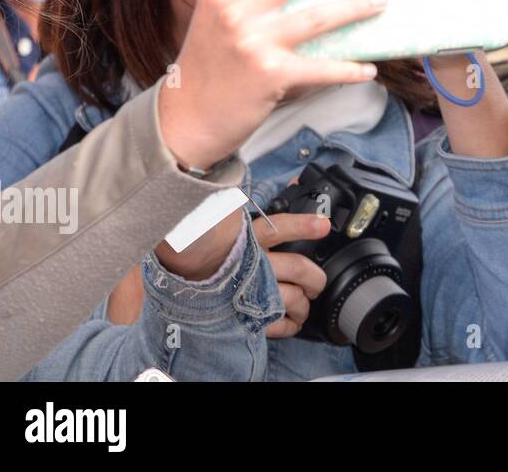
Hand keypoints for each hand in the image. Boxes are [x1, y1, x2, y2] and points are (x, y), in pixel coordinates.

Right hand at [151, 209, 328, 323]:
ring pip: (291, 297)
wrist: (183, 281)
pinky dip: (290, 324)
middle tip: (316, 282)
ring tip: (304, 302)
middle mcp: (250, 265)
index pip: (278, 228)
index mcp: (247, 239)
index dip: (303, 226)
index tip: (323, 226)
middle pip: (297, 268)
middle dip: (315, 277)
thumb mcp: (235, 223)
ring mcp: (247, 292)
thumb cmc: (214, 249)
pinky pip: (275, 324)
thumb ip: (264, 208)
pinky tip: (291, 321)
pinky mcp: (243, 315)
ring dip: (304, 303)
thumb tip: (294, 183)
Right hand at [159, 0, 386, 171]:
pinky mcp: (272, 74)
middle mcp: (234, 11)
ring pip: (318, 16)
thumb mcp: (213, 21)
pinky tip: (369, 69)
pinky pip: (322, 67)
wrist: (187, 119)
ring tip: (381, 0)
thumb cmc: (207, 68)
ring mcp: (254, 43)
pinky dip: (350, 69)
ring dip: (356, 7)